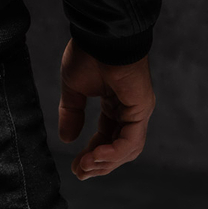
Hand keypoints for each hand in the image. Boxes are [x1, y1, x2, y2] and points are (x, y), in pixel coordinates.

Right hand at [58, 38, 155, 179]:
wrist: (99, 35)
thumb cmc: (87, 54)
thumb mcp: (73, 88)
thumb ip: (71, 113)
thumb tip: (66, 139)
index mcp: (114, 103)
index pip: (106, 136)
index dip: (92, 154)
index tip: (76, 167)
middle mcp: (128, 110)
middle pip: (118, 147)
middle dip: (99, 164)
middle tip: (80, 173)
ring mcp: (137, 110)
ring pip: (127, 148)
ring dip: (106, 162)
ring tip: (85, 166)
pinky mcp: (141, 108)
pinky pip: (130, 139)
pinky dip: (114, 152)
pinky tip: (97, 156)